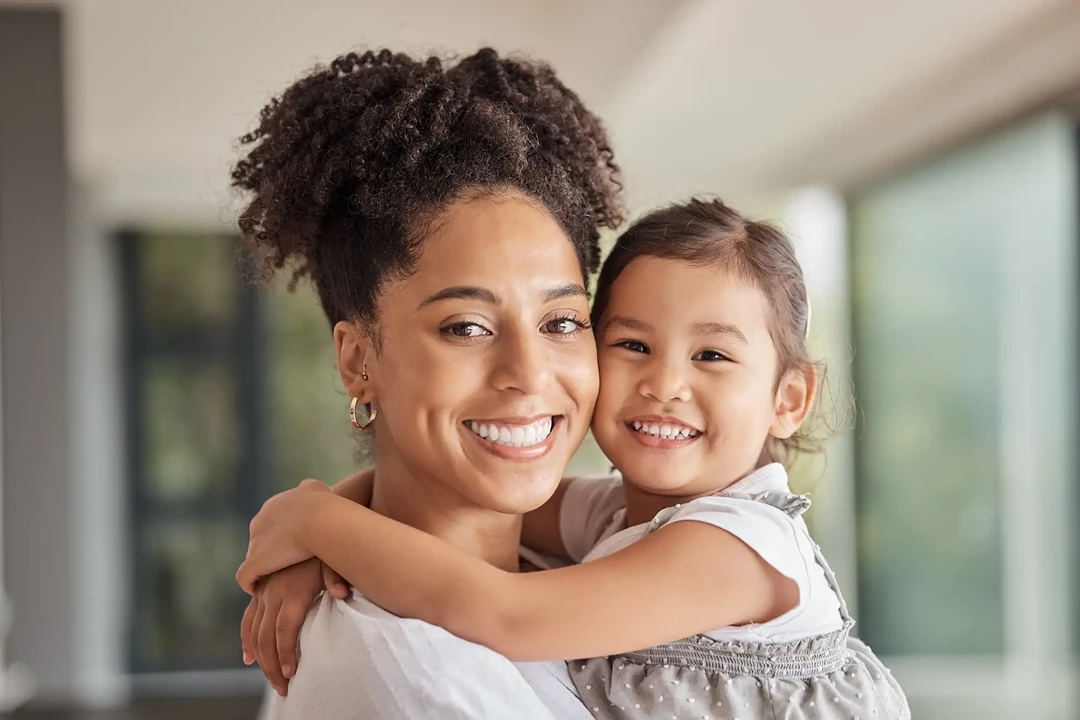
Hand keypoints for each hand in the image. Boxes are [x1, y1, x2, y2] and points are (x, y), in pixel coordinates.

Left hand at [237, 479, 331, 592]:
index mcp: (273, 506)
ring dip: (263, 569)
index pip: (271, 523)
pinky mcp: (255, 562)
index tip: (295, 546)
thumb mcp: (318, 488)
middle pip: (261, 541)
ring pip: (254, 559)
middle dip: (271, 552)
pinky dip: (251, 584)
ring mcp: (256, 543)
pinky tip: (260, 591)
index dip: (283, 535)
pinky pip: (246, 577)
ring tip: (278, 583)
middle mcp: (260, 522)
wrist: (321, 518)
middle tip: (288, 566)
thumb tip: (308, 486)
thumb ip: (311, 488)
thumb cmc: (325, 506)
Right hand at [240, 558, 350, 694]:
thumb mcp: (334, 560)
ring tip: (270, 679)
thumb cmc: (327, 545)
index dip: (286, 653)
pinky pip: (249, 618)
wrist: (309, 521)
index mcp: (293, 591)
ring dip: (261, 658)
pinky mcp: (262, 590)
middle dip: (273, 666)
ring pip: (254, 631)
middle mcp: (274, 593)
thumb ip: (336, 576)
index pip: (285, 629)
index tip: (291, 674)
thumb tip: (341, 592)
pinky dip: (247, 639)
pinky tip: (249, 657)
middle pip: (266, 637)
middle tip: (283, 688)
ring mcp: (265, 591)